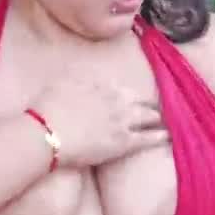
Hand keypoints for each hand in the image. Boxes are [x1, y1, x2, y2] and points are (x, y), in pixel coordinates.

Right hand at [28, 67, 167, 168]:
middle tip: (153, 107)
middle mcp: (116, 98)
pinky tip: (168, 135)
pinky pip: (149, 137)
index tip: (128, 96)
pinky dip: (160, 135)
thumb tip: (81, 72)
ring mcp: (123, 119)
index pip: (120, 86)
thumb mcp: (59, 82)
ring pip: (149, 115)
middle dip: (147, 102)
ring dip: (156, 116)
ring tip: (162, 119)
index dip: (126, 93)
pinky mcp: (125, 141)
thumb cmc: (46, 108)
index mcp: (101, 83)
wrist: (47, 132)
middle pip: (139, 98)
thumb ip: (75, 76)